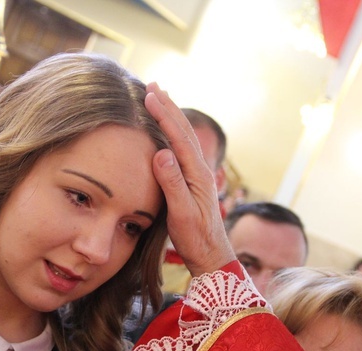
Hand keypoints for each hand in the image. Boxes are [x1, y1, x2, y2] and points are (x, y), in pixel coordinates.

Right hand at [145, 83, 234, 276]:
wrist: (211, 255)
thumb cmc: (195, 238)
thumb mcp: (181, 213)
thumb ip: (172, 184)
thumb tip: (162, 152)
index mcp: (197, 174)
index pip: (179, 137)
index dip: (164, 114)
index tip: (149, 95)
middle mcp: (200, 170)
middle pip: (184, 131)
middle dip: (169, 107)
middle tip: (152, 85)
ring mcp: (198, 175)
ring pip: (184, 138)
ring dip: (172, 116)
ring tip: (160, 99)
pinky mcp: (193, 182)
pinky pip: (182, 149)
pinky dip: (173, 133)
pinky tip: (167, 132)